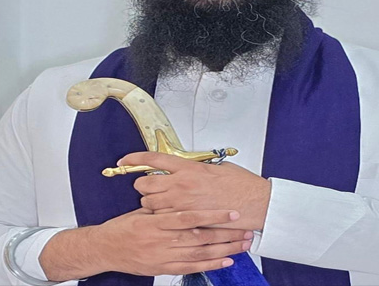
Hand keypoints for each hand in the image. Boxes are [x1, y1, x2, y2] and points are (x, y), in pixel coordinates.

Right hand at [41, 208, 252, 279]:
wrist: (105, 249)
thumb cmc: (124, 227)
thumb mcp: (143, 210)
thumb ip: (165, 206)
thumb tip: (186, 194)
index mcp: (157, 221)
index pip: (190, 217)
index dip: (213, 215)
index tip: (232, 211)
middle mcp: (162, 240)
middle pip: (200, 237)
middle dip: (226, 233)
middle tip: (245, 229)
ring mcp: (163, 256)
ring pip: (199, 253)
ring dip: (223, 249)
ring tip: (242, 244)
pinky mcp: (163, 268)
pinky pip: (190, 268)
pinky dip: (209, 265)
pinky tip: (225, 261)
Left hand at [119, 152, 271, 229]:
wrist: (254, 203)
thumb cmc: (239, 185)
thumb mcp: (215, 168)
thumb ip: (194, 168)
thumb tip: (183, 168)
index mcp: (188, 167)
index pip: (153, 158)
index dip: (134, 158)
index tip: (124, 160)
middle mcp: (181, 184)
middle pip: (145, 182)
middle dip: (144, 184)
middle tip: (151, 185)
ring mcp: (182, 204)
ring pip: (149, 202)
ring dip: (152, 201)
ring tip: (163, 201)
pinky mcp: (186, 220)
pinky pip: (162, 218)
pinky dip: (162, 216)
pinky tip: (170, 214)